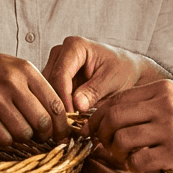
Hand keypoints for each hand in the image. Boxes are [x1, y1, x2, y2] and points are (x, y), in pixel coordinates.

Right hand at [0, 43, 70, 144]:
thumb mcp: (15, 67)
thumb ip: (36, 87)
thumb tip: (58, 117)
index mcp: (26, 70)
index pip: (55, 104)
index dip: (62, 125)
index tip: (61, 134)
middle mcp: (12, 83)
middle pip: (42, 122)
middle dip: (45, 135)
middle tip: (41, 137)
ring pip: (23, 133)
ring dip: (24, 139)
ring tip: (19, 133)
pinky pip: (2, 138)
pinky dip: (6, 141)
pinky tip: (3, 133)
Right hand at [43, 36, 166, 113]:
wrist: (127, 71)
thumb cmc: (123, 70)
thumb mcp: (113, 80)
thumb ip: (95, 91)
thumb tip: (78, 105)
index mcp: (74, 46)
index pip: (61, 75)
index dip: (64, 98)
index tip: (71, 117)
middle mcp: (60, 53)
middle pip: (48, 83)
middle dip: (57, 105)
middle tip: (68, 125)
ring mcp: (55, 65)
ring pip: (46, 91)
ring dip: (55, 108)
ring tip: (69, 125)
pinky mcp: (55, 79)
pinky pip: (50, 96)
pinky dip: (58, 109)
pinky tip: (68, 120)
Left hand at [86, 79, 172, 172]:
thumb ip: (148, 104)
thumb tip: (111, 112)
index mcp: (162, 90)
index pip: (116, 98)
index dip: (99, 115)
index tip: (94, 128)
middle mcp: (165, 105)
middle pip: (113, 117)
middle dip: (101, 133)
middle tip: (104, 145)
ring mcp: (170, 129)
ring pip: (121, 139)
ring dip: (116, 152)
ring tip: (125, 157)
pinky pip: (137, 160)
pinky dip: (133, 166)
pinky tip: (141, 166)